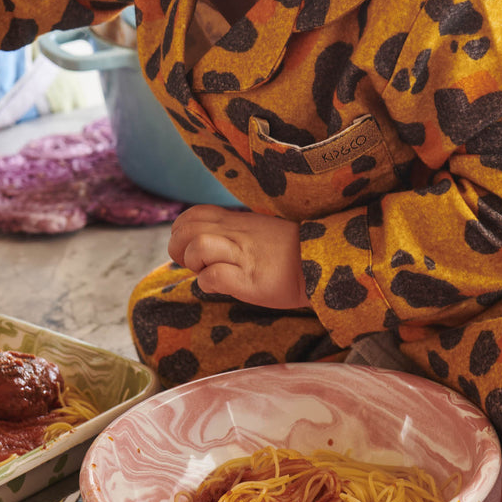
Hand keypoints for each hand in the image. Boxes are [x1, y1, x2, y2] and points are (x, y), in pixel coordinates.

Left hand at [168, 205, 309, 308]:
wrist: (323, 262)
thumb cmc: (289, 252)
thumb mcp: (258, 231)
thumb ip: (232, 233)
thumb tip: (205, 245)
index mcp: (236, 221)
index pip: (192, 214)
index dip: (181, 232)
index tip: (190, 248)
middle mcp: (236, 233)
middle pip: (186, 229)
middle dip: (178, 249)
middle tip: (194, 264)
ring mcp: (243, 255)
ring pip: (197, 246)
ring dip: (194, 263)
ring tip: (208, 272)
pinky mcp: (251, 279)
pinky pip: (215, 276)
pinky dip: (209, 283)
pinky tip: (221, 287)